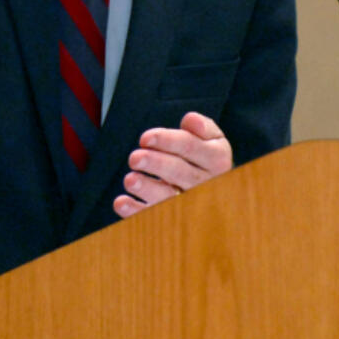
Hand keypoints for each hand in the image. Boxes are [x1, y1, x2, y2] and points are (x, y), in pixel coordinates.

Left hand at [113, 111, 231, 218]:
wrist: (215, 186)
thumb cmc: (205, 156)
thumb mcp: (212, 138)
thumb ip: (202, 126)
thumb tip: (190, 120)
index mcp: (216, 159)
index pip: (190, 147)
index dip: (167, 141)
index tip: (145, 138)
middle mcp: (206, 183)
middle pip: (179, 172)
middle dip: (155, 164)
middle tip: (134, 158)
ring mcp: (190, 203)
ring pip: (168, 197)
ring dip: (147, 189)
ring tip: (130, 180)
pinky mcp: (174, 218)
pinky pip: (155, 216)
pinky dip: (137, 211)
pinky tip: (121, 202)